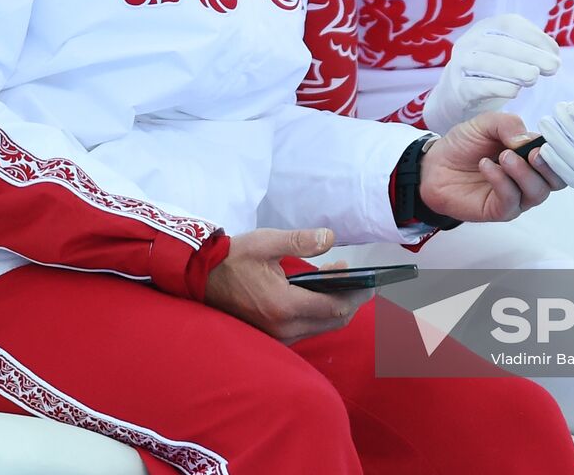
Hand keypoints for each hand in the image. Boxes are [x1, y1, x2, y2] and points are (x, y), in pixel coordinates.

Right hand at [204, 228, 369, 343]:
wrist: (201, 277)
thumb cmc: (234, 258)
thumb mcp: (267, 242)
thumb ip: (300, 241)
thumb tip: (330, 237)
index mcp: (283, 306)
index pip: (334, 308)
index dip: (357, 295)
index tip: (372, 282)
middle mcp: (282, 328)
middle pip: (333, 322)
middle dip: (353, 303)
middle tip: (366, 283)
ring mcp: (276, 336)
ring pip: (321, 328)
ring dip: (337, 309)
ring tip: (346, 284)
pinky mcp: (272, 336)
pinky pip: (307, 330)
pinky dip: (321, 315)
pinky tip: (323, 296)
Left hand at [418, 111, 566, 222]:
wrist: (434, 164)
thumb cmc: (464, 144)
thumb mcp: (486, 123)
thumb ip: (508, 124)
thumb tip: (528, 140)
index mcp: (531, 156)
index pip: (560, 159)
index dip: (559, 151)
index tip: (546, 141)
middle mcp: (529, 178)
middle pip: (557, 180)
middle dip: (550, 166)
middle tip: (531, 152)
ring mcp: (516, 197)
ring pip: (537, 192)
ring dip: (523, 172)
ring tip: (503, 156)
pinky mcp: (499, 210)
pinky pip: (511, 200)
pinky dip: (501, 181)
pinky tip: (486, 166)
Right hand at [423, 15, 561, 133]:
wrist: (457, 94)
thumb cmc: (491, 72)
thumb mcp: (508, 54)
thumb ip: (529, 50)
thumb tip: (553, 55)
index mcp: (484, 28)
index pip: (509, 24)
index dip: (535, 36)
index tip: (555, 52)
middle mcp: (469, 42)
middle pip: (500, 44)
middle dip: (530, 54)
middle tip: (553, 67)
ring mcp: (460, 64)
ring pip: (486, 63)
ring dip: (514, 70)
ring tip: (534, 77)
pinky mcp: (458, 88)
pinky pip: (477, 86)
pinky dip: (498, 87)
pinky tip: (515, 92)